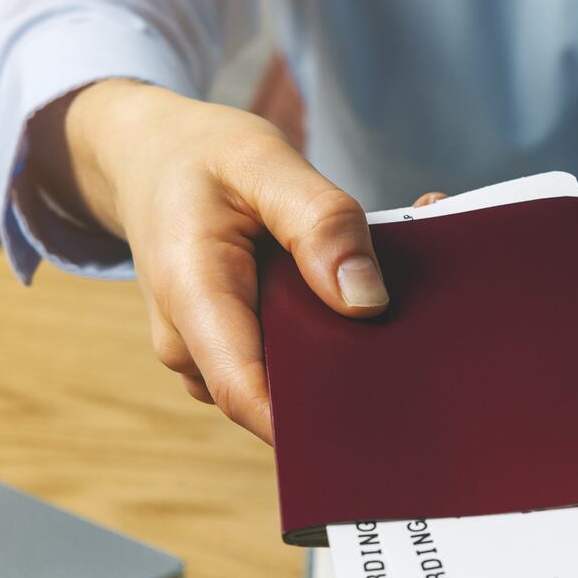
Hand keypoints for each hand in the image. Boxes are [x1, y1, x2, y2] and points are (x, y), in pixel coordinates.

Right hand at [25, 79, 388, 442]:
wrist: (151, 158)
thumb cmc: (204, 156)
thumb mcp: (263, 162)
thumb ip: (319, 224)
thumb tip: (368, 302)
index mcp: (191, 294)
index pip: (247, 394)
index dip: (312, 420)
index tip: (384, 414)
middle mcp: (193, 343)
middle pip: (280, 396)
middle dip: (350, 370)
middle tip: (426, 325)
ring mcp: (210, 353)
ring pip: (290, 379)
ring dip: (344, 345)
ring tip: (400, 288)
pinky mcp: (233, 349)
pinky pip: (286, 358)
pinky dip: (327, 330)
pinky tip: (360, 288)